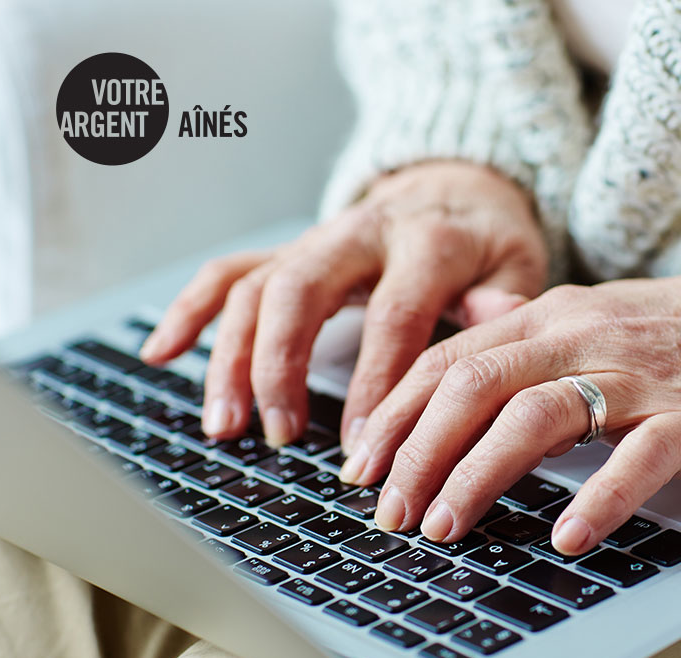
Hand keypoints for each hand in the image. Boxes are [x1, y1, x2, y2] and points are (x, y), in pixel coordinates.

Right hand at [139, 161, 547, 447]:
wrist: (460, 186)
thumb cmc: (489, 242)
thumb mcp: (518, 264)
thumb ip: (503, 296)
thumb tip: (501, 321)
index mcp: (428, 242)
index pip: (393, 315)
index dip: (375, 384)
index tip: (363, 448)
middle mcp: (363, 234)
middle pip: (302, 291)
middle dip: (281, 366)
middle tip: (282, 437)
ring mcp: (319, 240)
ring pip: (256, 286)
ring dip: (231, 357)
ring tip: (225, 426)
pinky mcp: (292, 250)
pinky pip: (230, 271)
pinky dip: (191, 310)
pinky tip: (161, 353)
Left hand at [345, 272, 680, 554]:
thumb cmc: (673, 332)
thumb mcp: (587, 313)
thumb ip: (522, 325)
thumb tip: (466, 320)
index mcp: (547, 318)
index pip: (449, 360)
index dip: (395, 413)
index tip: (360, 466)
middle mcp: (579, 338)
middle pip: (475, 387)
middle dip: (419, 452)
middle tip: (390, 511)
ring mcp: (633, 376)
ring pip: (537, 416)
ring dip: (479, 475)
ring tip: (446, 527)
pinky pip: (637, 456)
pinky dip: (598, 496)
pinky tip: (567, 535)